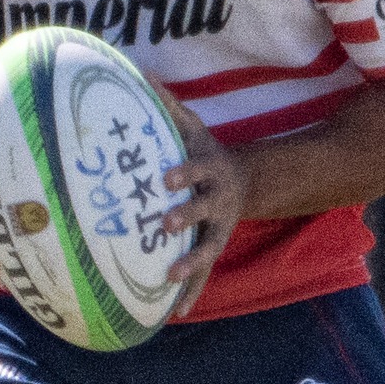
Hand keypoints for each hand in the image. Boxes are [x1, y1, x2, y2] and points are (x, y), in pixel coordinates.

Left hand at [156, 90, 247, 315]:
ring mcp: (217, 228)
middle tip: (164, 224)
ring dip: (190, 263)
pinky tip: (176, 312)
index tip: (166, 179)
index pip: (197, 171)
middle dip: (186, 218)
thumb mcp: (192, 127)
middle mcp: (217, 201)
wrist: (243, 180)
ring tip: (169, 277)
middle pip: (204, 211)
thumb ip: (167, 104)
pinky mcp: (212, 247)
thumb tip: (140, 71)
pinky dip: (192, 292)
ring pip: (206, 247)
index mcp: (211, 171)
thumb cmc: (205, 152)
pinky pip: (203, 273)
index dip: (184, 175)